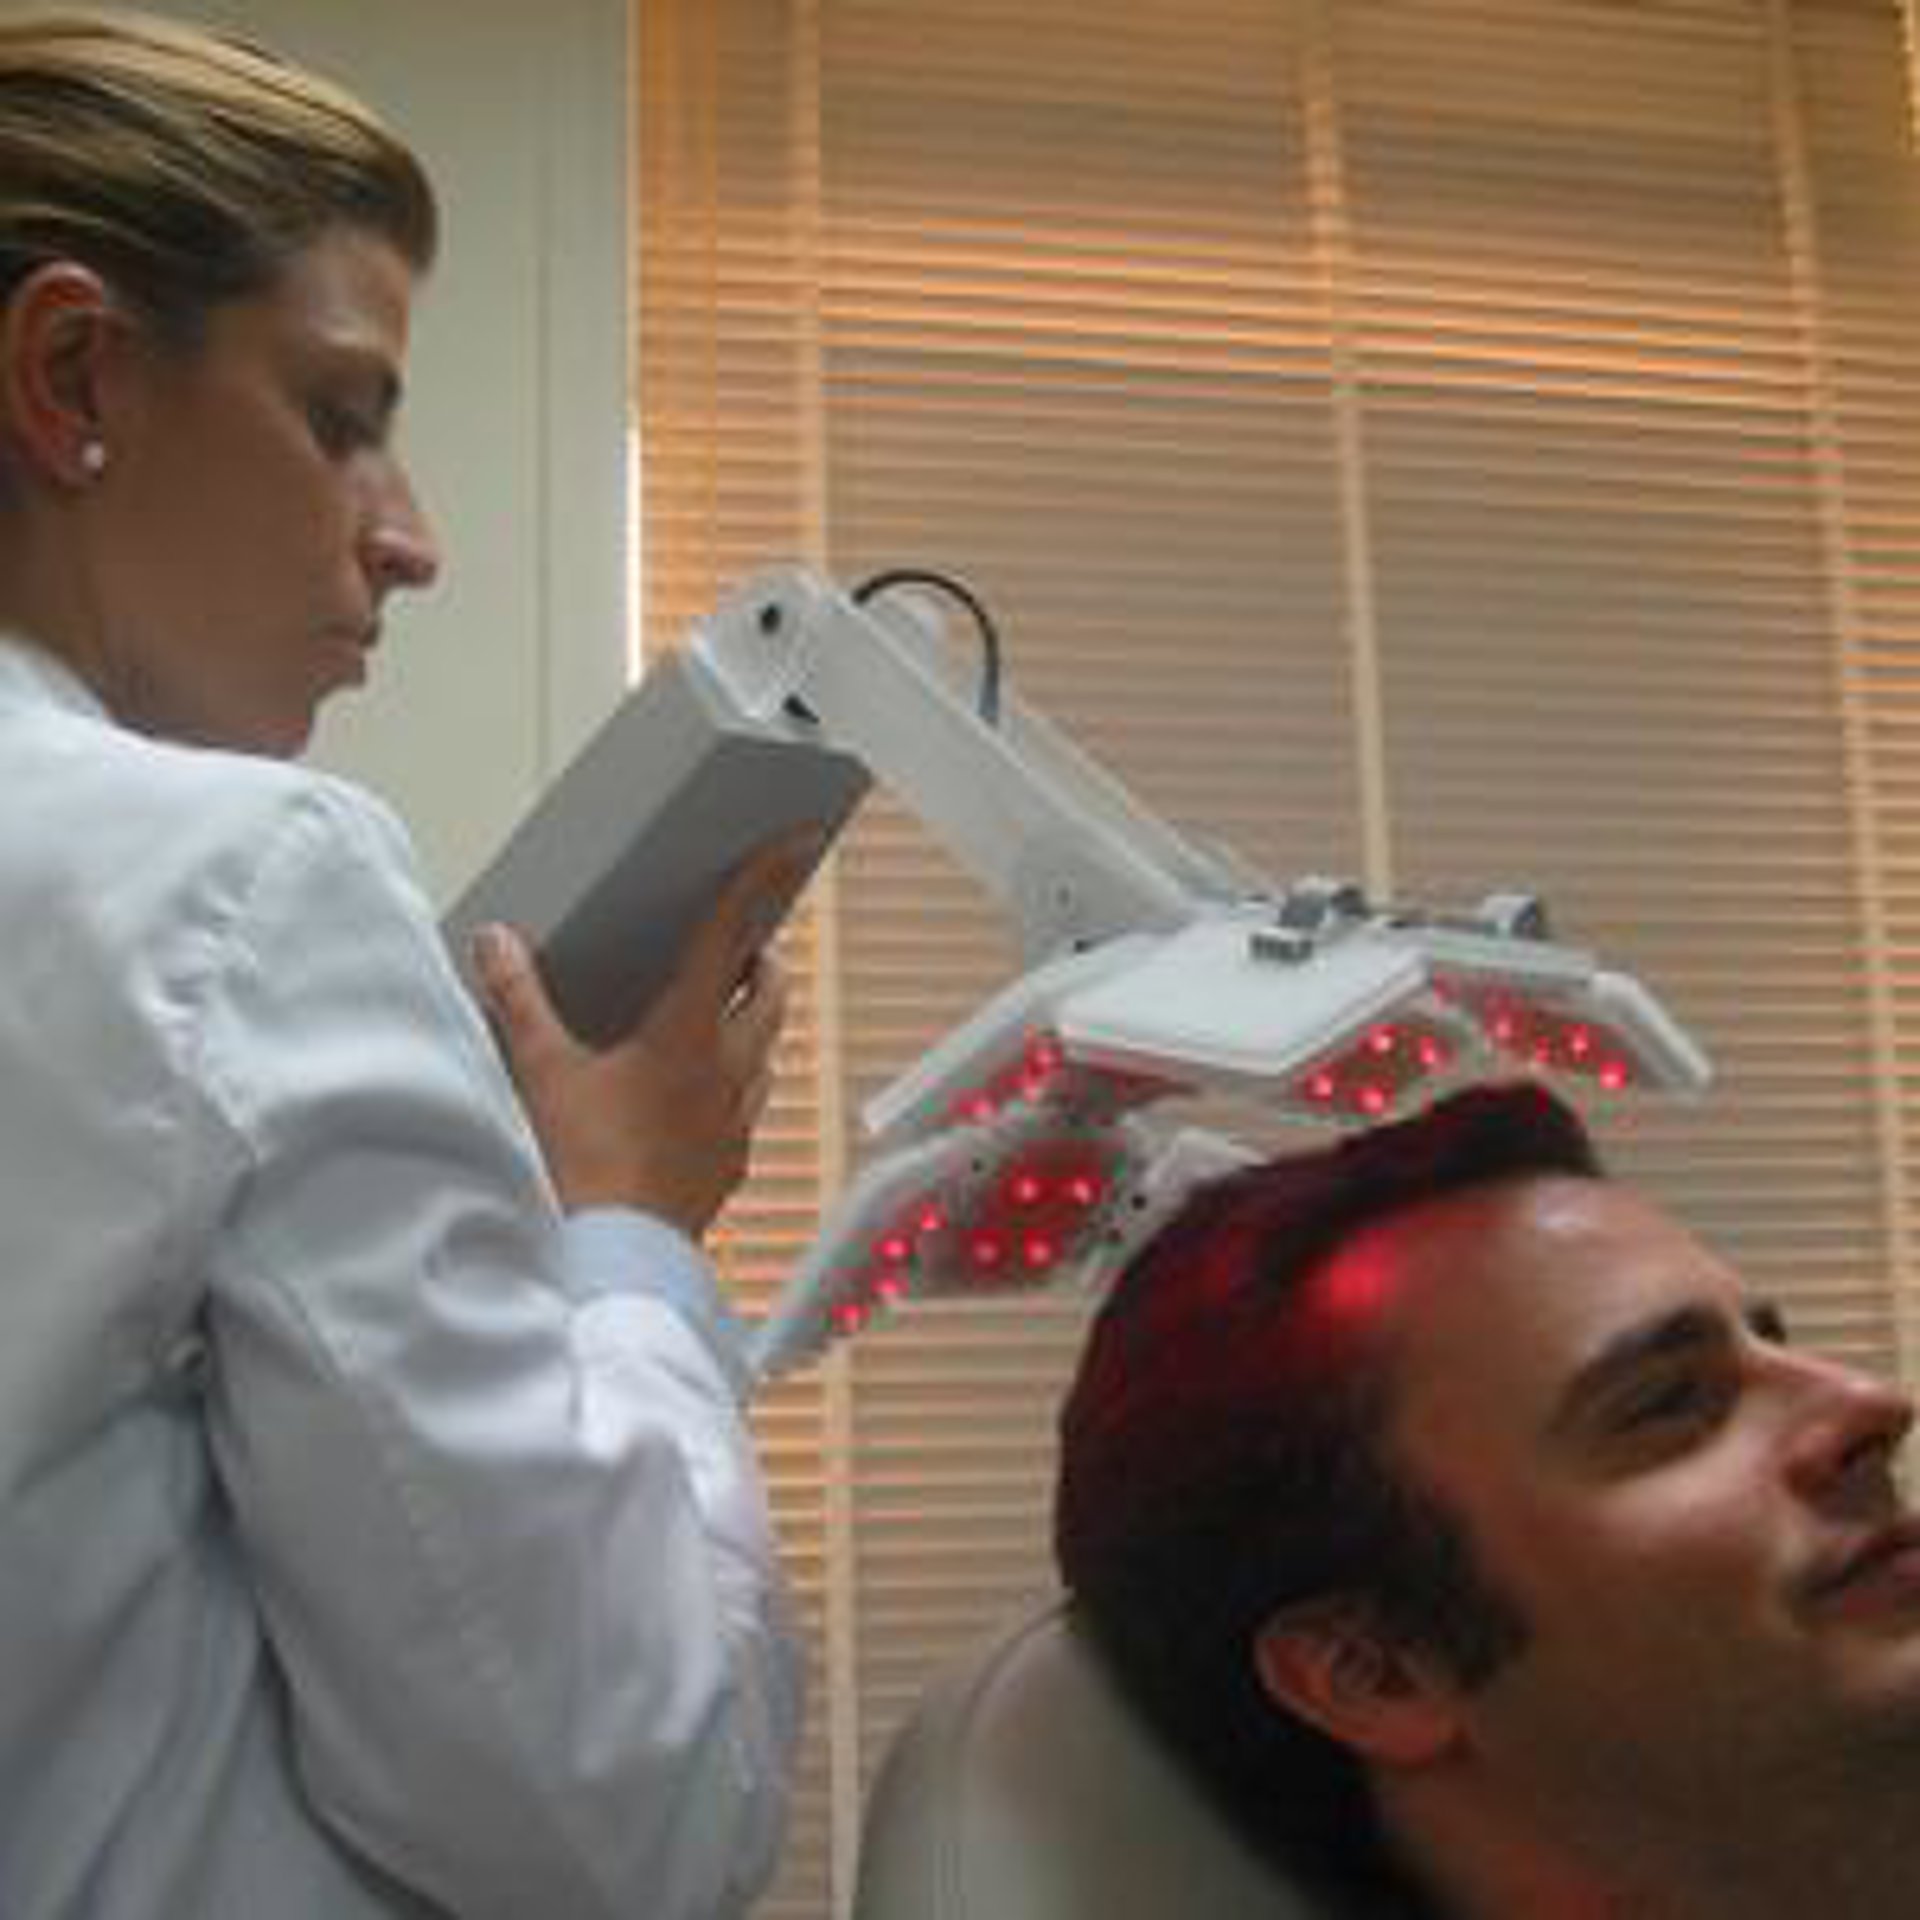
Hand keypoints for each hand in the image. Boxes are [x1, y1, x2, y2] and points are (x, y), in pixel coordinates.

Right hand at [474, 837, 810, 1236]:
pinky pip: (750, 1103)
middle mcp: (729, 1069)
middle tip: (741, 938)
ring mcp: (737, 1119)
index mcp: (687, 1032)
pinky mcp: (732, 1162)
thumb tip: (496, 941)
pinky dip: (739, 1079)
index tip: (793, 842)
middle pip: (770, 990)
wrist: (613, 1260)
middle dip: (761, 955)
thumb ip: (518, 999)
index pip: (731, 935)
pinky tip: (707, 1091)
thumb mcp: (540, 1073)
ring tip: (723, 1007)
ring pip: (767, 1048)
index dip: (762, 881)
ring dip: (754, 1017)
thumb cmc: (580, 1169)